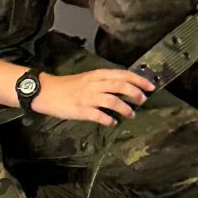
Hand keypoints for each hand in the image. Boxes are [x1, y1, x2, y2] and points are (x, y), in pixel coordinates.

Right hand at [36, 67, 154, 125]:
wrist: (47, 91)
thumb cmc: (69, 86)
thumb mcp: (89, 78)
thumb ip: (105, 82)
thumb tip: (126, 88)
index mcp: (97, 75)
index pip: (122, 74)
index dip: (138, 80)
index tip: (150, 86)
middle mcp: (94, 84)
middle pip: (120, 86)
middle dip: (135, 93)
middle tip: (143, 101)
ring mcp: (87, 97)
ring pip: (112, 101)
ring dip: (125, 108)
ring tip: (131, 114)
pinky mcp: (80, 110)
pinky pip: (98, 116)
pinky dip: (108, 120)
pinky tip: (113, 123)